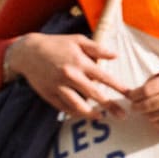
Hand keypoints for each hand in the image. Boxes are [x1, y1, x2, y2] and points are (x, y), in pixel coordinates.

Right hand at [7, 32, 125, 120]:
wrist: (28, 52)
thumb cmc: (57, 44)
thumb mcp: (78, 40)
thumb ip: (97, 49)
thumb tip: (116, 55)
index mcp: (80, 62)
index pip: (104, 77)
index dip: (119, 87)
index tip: (130, 95)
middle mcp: (70, 76)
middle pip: (95, 95)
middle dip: (111, 106)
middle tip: (122, 116)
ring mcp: (58, 87)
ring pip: (78, 106)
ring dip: (91, 114)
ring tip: (101, 117)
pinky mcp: (49, 95)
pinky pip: (64, 108)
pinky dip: (74, 113)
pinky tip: (83, 114)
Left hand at [130, 71, 158, 127]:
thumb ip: (152, 82)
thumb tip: (130, 92)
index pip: (147, 90)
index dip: (136, 95)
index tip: (131, 96)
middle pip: (150, 104)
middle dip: (138, 107)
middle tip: (134, 106)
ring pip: (155, 116)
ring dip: (146, 114)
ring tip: (145, 110)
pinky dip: (155, 121)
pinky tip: (155, 116)